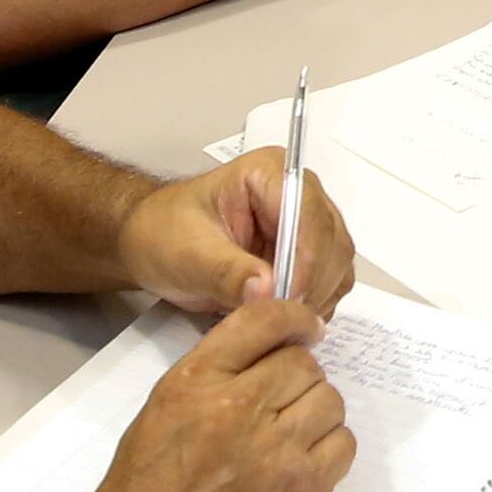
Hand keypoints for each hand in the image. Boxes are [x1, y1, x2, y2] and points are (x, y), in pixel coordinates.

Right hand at [50, 297, 353, 491]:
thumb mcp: (154, 424)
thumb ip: (208, 387)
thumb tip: (262, 366)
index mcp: (192, 386)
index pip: (261, 320)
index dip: (294, 318)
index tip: (307, 327)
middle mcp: (237, 411)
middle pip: (304, 364)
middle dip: (299, 378)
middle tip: (284, 403)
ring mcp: (276, 456)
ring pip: (330, 402)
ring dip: (316, 414)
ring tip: (291, 439)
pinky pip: (342, 448)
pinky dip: (330, 452)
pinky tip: (303, 468)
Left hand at [117, 146, 356, 315]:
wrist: (154, 246)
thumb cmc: (165, 235)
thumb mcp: (187, 255)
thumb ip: (227, 272)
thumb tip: (266, 290)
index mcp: (269, 173)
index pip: (307, 212)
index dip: (304, 258)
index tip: (287, 297)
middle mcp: (299, 194)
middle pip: (331, 240)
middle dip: (310, 283)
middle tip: (281, 317)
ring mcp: (309, 225)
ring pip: (337, 264)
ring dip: (314, 297)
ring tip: (278, 318)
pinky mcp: (310, 254)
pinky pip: (331, 282)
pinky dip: (314, 304)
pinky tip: (284, 315)